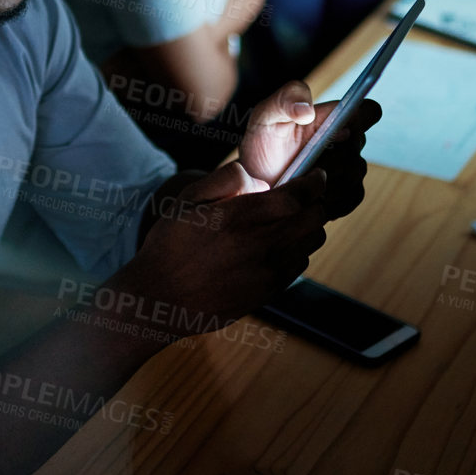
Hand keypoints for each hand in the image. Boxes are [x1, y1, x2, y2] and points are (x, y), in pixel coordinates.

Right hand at [115, 159, 329, 336]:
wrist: (159, 298)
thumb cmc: (170, 244)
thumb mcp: (187, 200)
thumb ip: (225, 180)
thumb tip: (260, 181)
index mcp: (241, 218)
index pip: (299, 196)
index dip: (315, 182)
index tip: (316, 175)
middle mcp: (260, 246)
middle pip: (315, 219)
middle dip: (316, 203)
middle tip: (304, 197)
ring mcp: (267, 273)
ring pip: (312, 243)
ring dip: (307, 227)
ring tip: (288, 222)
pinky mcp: (268, 292)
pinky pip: (299, 266)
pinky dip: (296, 251)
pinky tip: (275, 246)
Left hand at [239, 81, 378, 219]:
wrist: (255, 181)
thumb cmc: (263, 142)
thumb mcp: (266, 114)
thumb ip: (285, 98)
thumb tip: (308, 110)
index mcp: (335, 117)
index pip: (368, 111)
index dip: (360, 118)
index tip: (338, 129)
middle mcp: (347, 142)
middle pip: (359, 147)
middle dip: (333, 155)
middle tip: (306, 161)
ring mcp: (348, 169)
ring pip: (356, 174)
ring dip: (329, 180)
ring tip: (301, 180)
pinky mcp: (345, 195)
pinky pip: (352, 198)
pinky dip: (332, 199)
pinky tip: (310, 197)